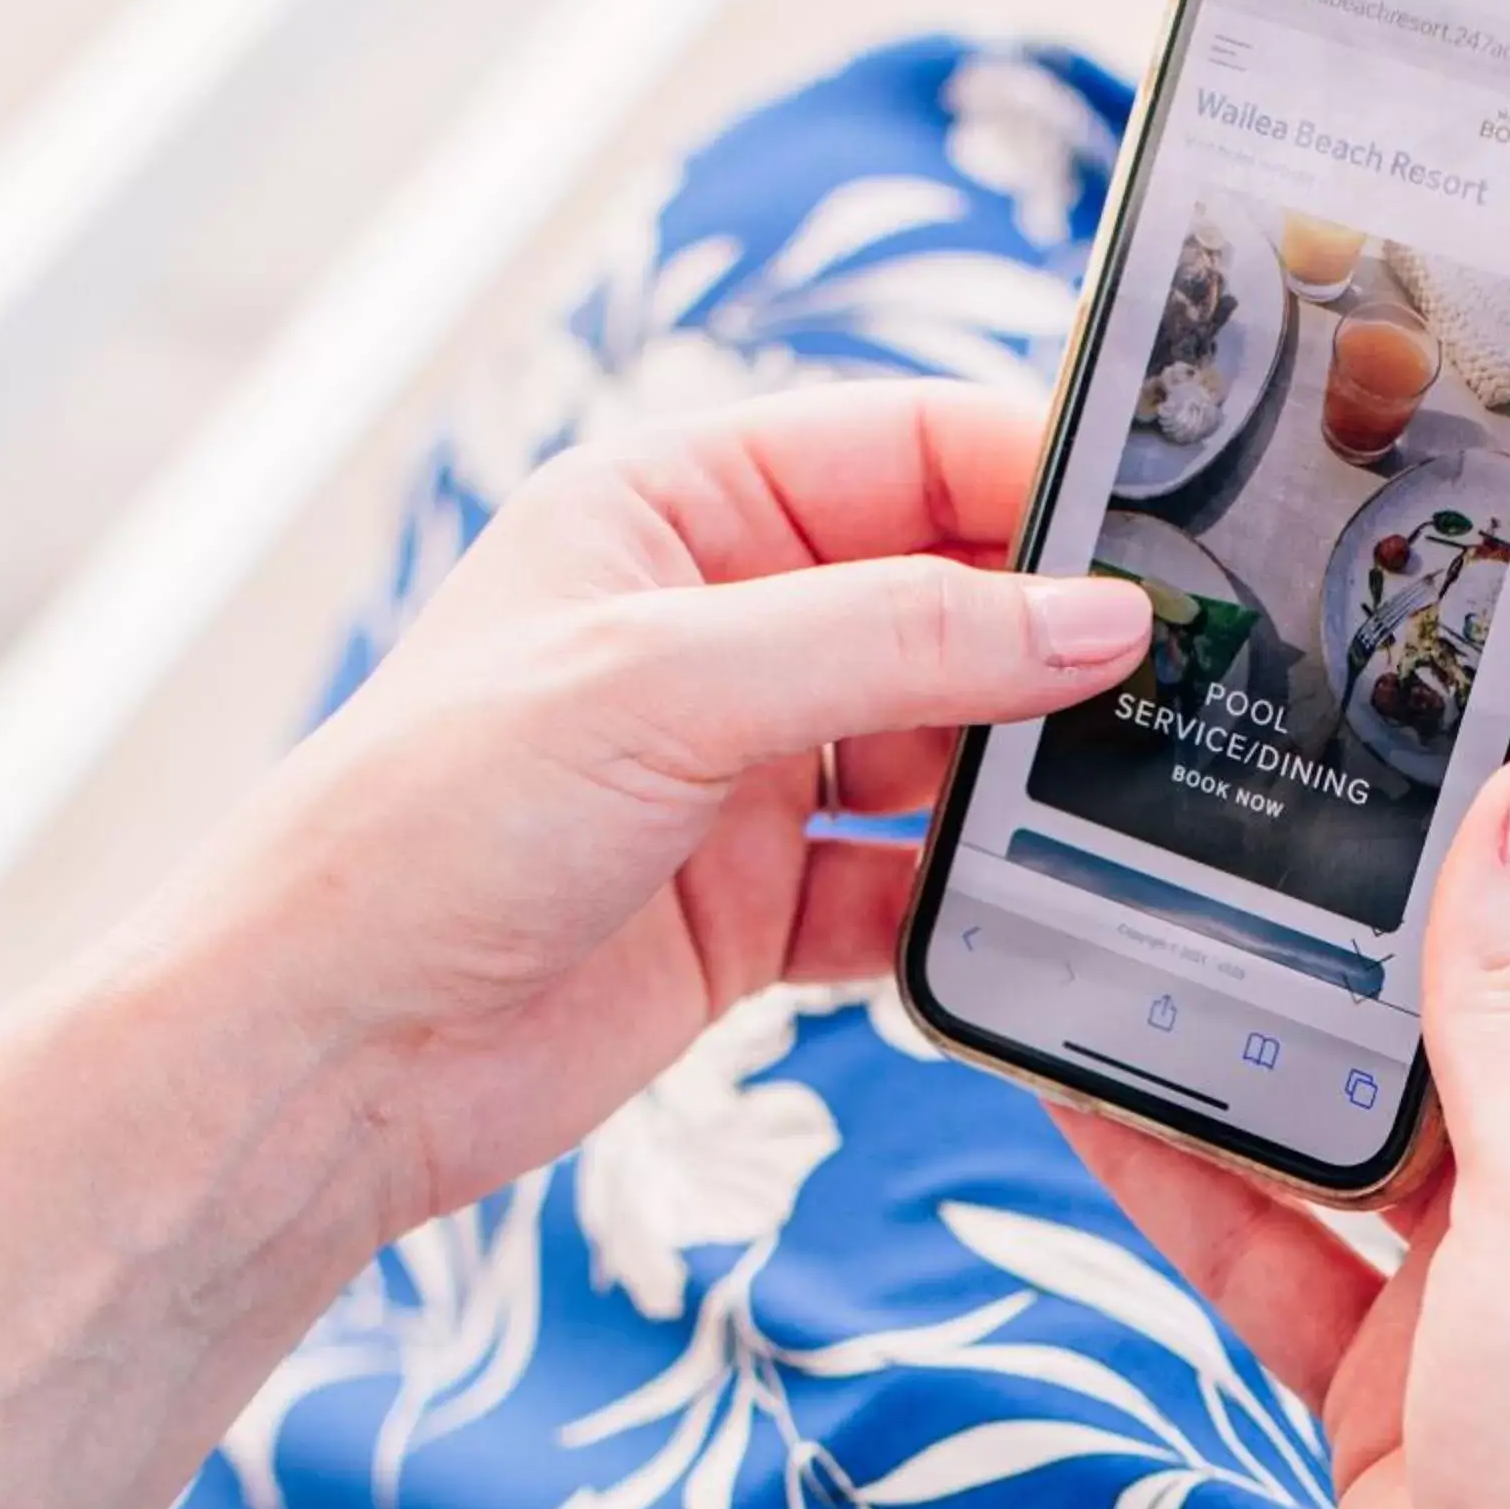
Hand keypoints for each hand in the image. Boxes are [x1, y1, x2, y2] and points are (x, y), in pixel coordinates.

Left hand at [142, 380, 1149, 1239]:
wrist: (326, 1060)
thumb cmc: (426, 825)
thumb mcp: (667, 684)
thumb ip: (897, 640)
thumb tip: (1094, 620)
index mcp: (672, 510)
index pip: (898, 448)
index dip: (1032, 476)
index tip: (1161, 532)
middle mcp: (718, 628)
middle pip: (940, 595)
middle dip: (1048, 633)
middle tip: (1183, 671)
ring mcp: (743, 771)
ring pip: (942, 743)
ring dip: (1021, 772)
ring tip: (1131, 792)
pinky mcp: (760, 904)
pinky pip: (908, 882)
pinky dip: (969, 899)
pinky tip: (1031, 913)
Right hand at [1057, 613, 1509, 1508]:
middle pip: (1504, 926)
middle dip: (1410, 815)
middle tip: (1302, 676)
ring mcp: (1501, 1236)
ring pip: (1370, 1057)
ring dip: (1268, 979)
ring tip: (1169, 851)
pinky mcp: (1392, 1326)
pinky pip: (1274, 1200)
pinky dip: (1184, 1144)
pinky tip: (1087, 1071)